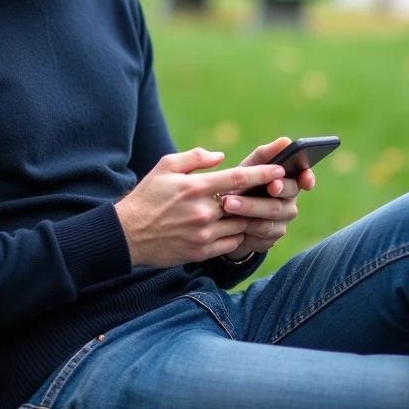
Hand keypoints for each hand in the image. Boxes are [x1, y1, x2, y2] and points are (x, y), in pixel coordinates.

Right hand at [114, 147, 286, 267]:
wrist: (128, 234)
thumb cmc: (148, 196)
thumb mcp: (166, 166)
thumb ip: (195, 157)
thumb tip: (221, 157)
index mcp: (196, 187)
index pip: (239, 178)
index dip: (263, 174)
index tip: (280, 170)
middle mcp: (203, 211)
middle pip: (245, 204)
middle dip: (261, 198)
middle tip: (274, 192)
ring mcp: (203, 234)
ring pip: (241, 225)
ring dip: (249, 218)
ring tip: (256, 211)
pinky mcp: (201, 251)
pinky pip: (231, 244)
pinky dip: (238, 235)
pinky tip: (236, 228)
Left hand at [219, 137, 315, 259]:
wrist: (226, 218)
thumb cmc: (242, 186)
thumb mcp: (249, 168)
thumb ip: (266, 155)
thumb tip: (285, 141)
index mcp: (288, 181)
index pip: (305, 178)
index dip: (308, 178)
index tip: (304, 178)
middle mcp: (289, 202)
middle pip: (286, 196)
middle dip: (276, 189)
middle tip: (267, 185)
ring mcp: (281, 222)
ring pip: (271, 216)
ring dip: (249, 208)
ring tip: (228, 203)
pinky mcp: (269, 240)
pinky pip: (260, 234)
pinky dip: (245, 226)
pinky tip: (231, 222)